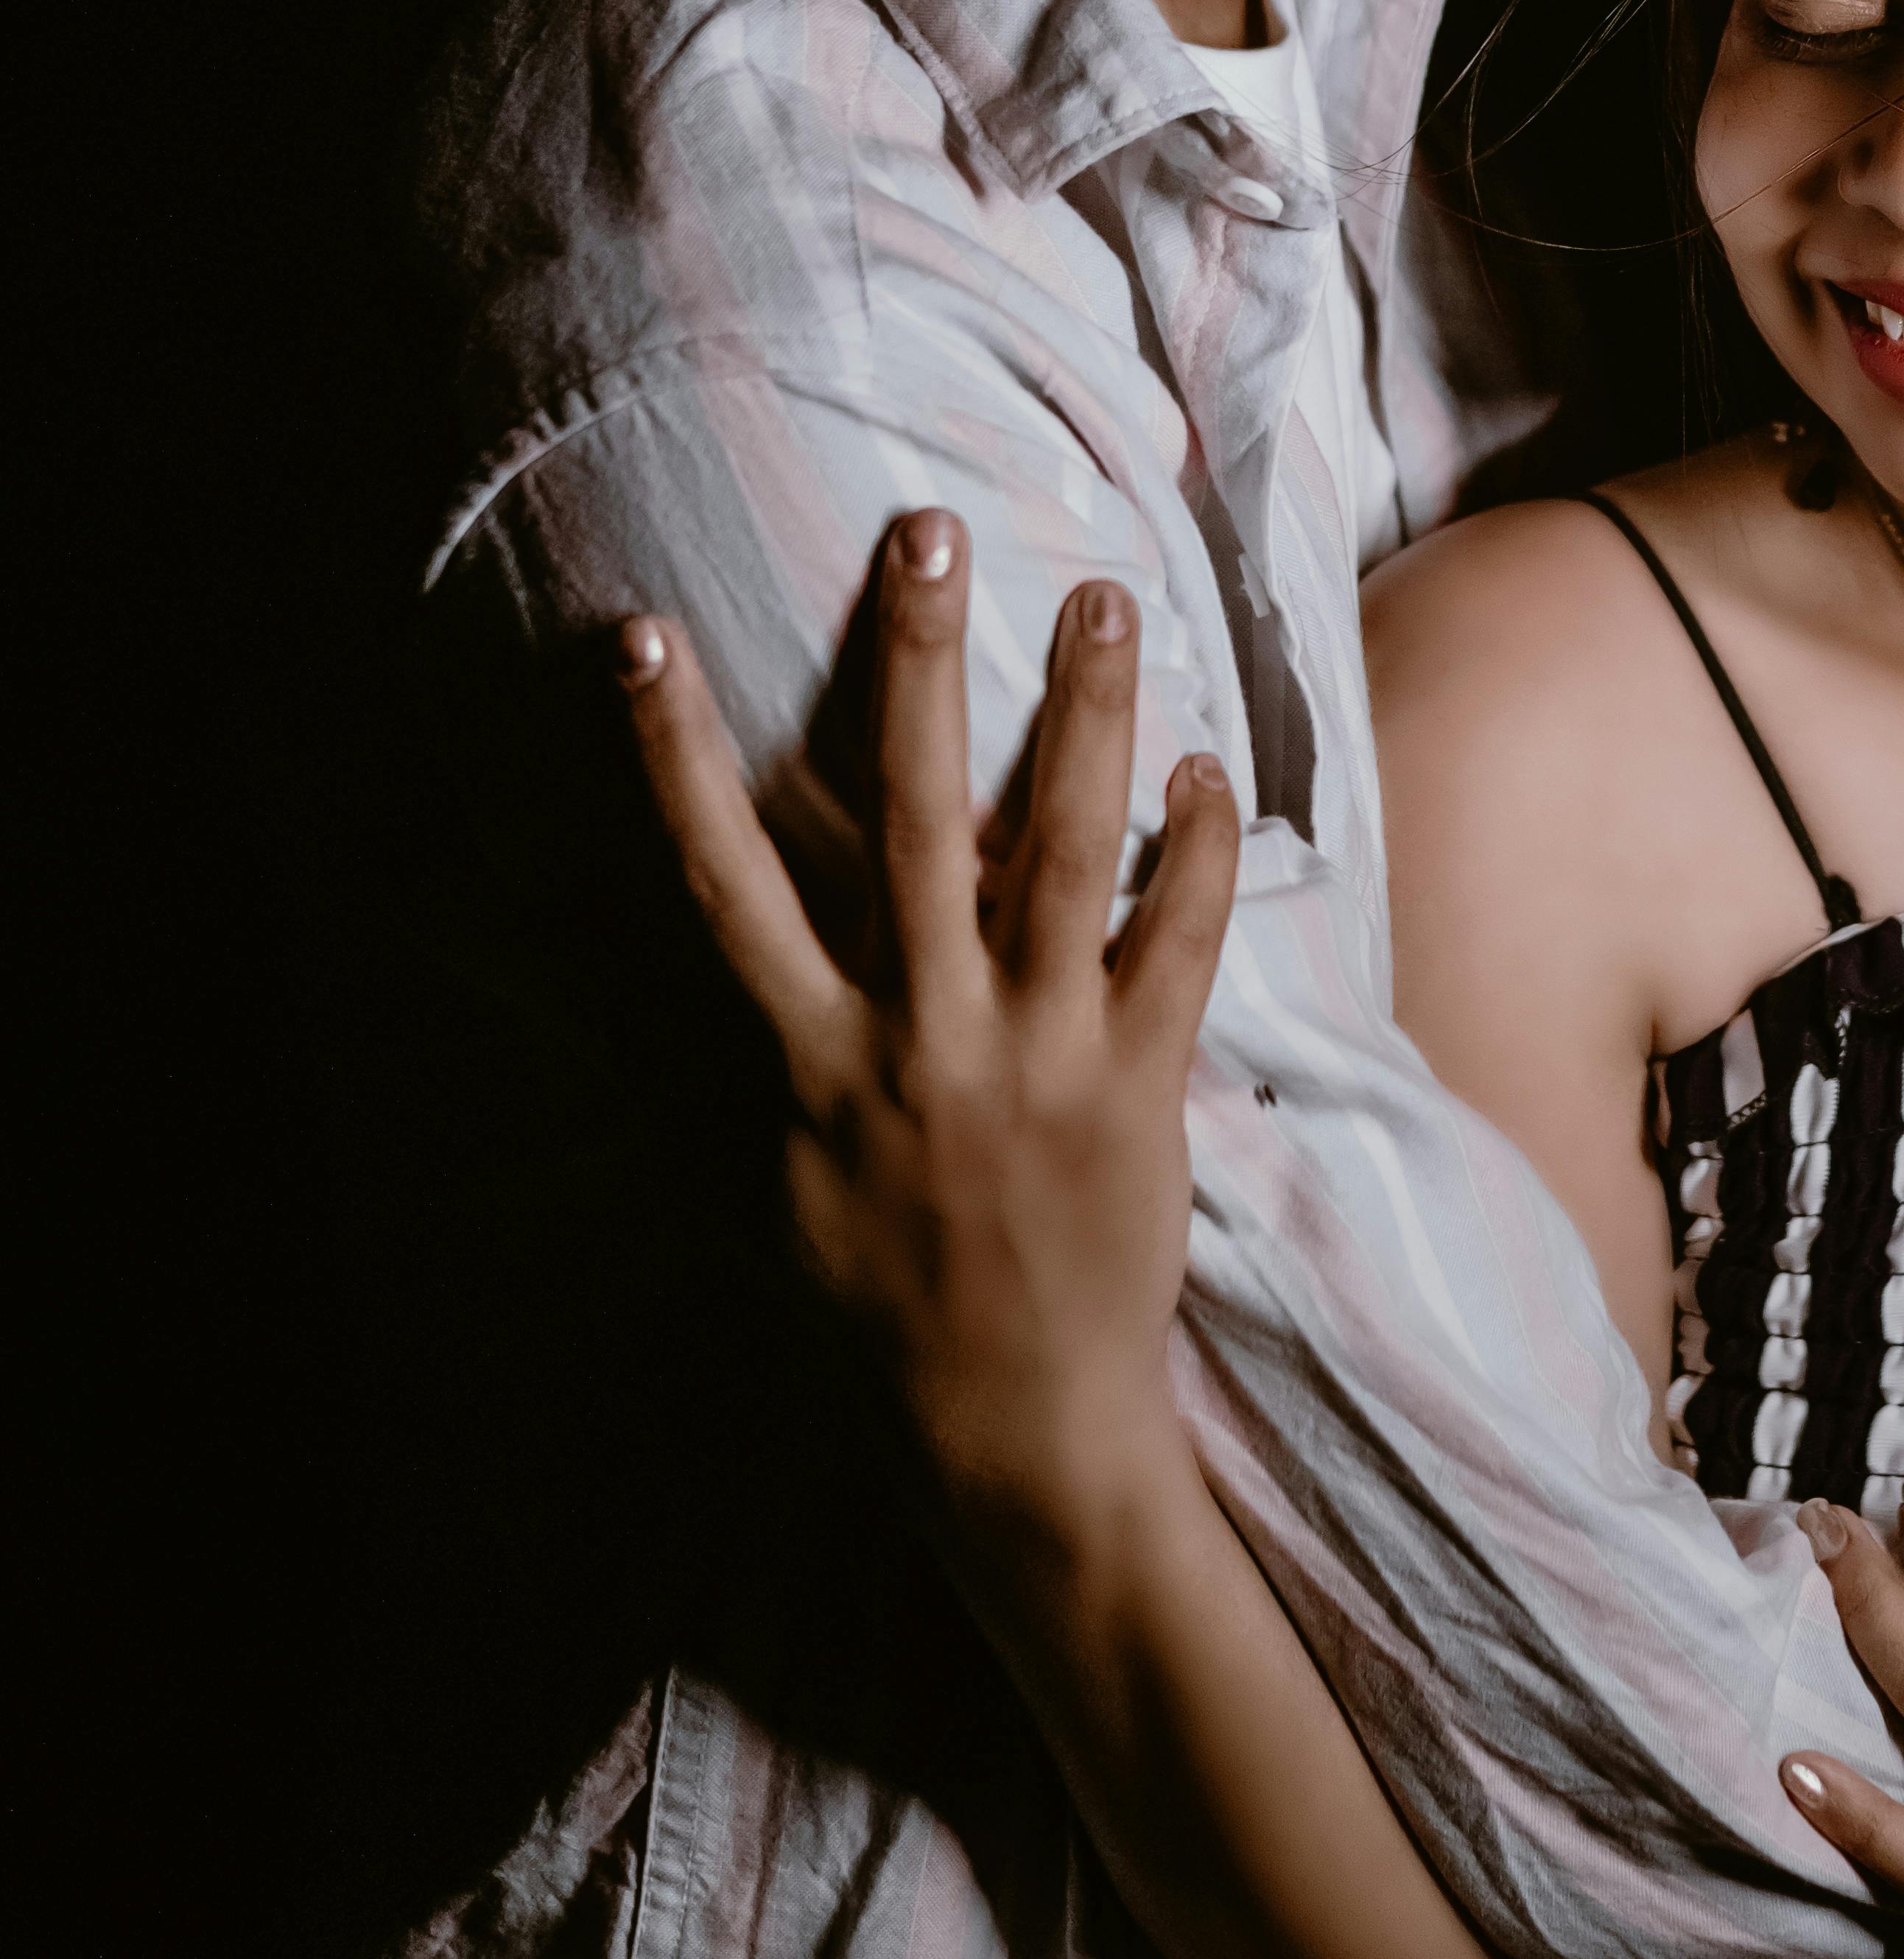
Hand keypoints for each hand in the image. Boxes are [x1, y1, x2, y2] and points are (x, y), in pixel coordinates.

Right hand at [618, 509, 1239, 1550]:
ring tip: (1101, 594)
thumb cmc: (882, 1305)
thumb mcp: (777, 1189)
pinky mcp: (1140, 1085)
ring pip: (1062, 847)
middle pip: (913, 816)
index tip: (645, 639)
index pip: (723, 880)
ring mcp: (1037, 1057)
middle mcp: (920, 1039)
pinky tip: (1204, 764)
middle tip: (920, 531)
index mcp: (815, 1059)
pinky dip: (1193, 846)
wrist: (1012, 1427)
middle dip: (910, 664)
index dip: (674, 757)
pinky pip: (1178, 939)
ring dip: (1082, 712)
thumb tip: (648, 984)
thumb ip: (742, 1070)